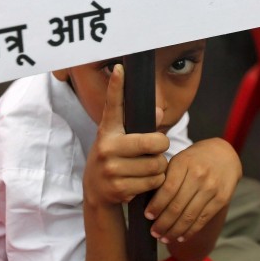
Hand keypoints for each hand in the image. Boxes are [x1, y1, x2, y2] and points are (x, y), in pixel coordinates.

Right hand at [83, 64, 169, 207]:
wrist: (96, 192)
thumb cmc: (114, 159)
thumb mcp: (121, 140)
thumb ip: (142, 126)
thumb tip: (160, 111)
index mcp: (108, 131)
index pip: (113, 105)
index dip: (116, 86)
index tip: (120, 68)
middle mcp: (106, 147)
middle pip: (152, 142)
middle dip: (162, 146)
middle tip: (158, 148)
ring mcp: (111, 169)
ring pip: (156, 165)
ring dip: (159, 167)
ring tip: (147, 168)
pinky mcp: (118, 188)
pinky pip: (153, 181)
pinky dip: (155, 182)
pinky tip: (142, 181)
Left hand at [145, 138, 241, 242]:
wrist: (224, 154)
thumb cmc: (193, 159)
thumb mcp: (178, 160)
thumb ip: (165, 177)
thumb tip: (147, 202)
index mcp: (183, 163)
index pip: (167, 189)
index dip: (156, 205)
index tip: (147, 216)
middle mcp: (199, 175)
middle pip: (178, 205)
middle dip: (163, 223)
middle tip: (153, 232)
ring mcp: (212, 188)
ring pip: (190, 216)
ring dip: (175, 231)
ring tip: (164, 238)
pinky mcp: (222, 199)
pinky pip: (203, 219)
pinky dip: (190, 231)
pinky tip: (180, 237)